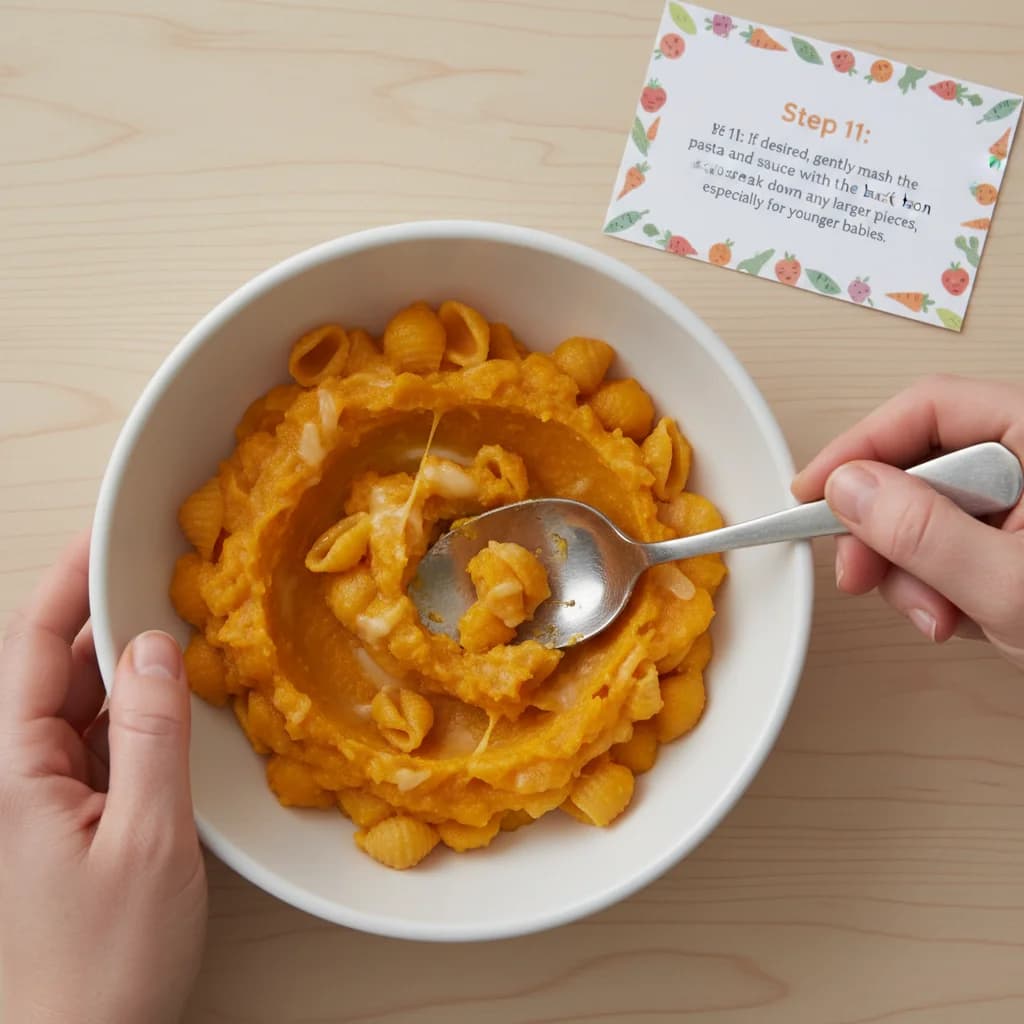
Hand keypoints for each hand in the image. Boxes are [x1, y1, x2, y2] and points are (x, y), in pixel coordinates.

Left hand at [0, 532, 206, 1023]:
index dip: (67, 584)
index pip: (28, 648)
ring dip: (124, 668)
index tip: (107, 536)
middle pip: (53, 670)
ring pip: (79, 706)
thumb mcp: (147, 840)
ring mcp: (38, 799)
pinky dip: (135, 715)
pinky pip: (98, 745)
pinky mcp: (66, 821)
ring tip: (179, 631)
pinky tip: (172, 704)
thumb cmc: (101, 965)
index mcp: (11, 773)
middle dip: (106, 619)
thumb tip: (155, 649)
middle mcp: (14, 776)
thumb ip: (153, 735)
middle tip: (167, 579)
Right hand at [792, 375, 1023, 668]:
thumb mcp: (1013, 587)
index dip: (860, 447)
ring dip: (917, 572)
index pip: (931, 409)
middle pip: (925, 465)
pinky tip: (968, 617)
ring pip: (935, 513)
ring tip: (940, 620)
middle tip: (862, 578)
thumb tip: (848, 488)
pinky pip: (958, 546)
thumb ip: (923, 532)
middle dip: (888, 531)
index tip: (811, 493)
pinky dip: (945, 585)